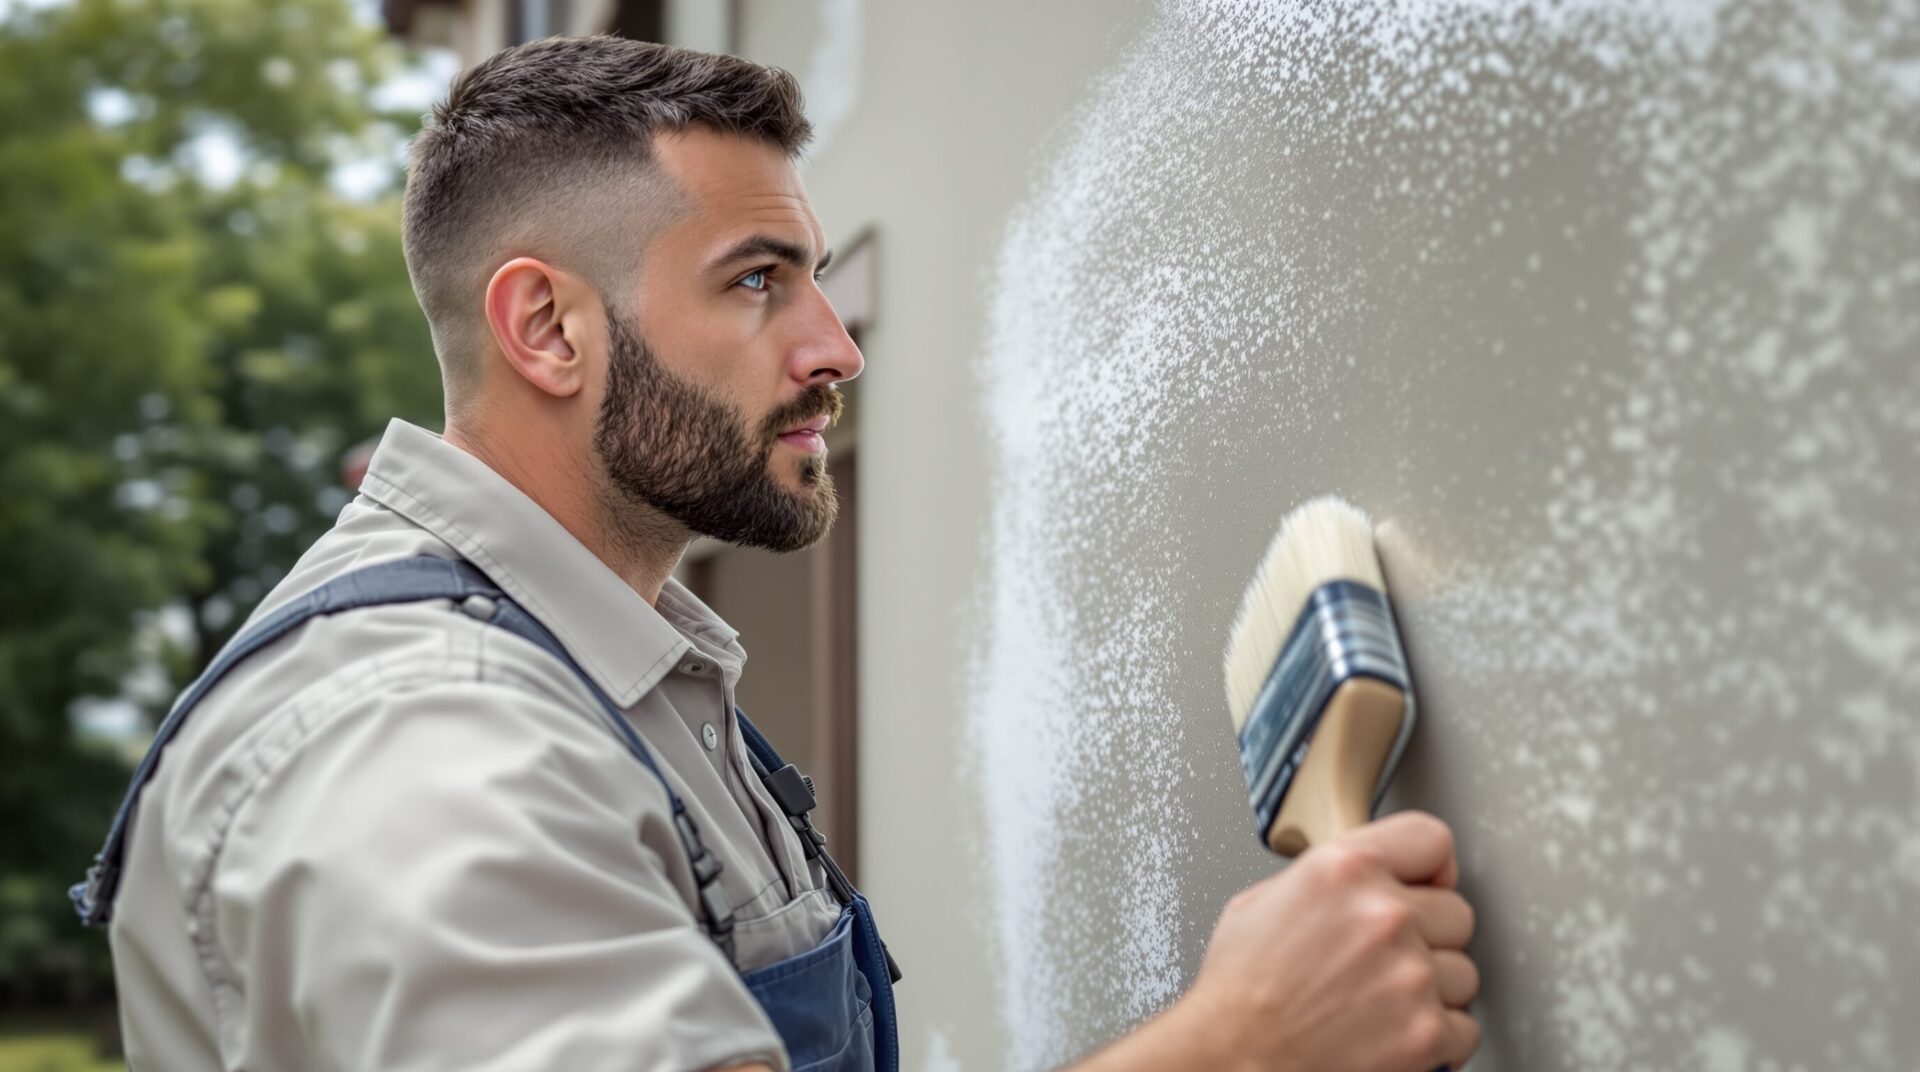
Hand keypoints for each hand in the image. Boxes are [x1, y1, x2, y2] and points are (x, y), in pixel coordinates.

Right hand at [1182, 811, 1479, 1071]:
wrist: (1232, 1059)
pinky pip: (1465, 1027)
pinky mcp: (1426, 1032)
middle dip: (1428, 936)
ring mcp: (1410, 974)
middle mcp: (1383, 914)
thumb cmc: (1239, 991)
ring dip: (1432, 989)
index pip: (1432, 840)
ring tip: (1380, 999)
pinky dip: (1437, 1037)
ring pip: (1464, 972)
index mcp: (1344, 869)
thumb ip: (1330, 877)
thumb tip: (1365, 878)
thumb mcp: (1264, 899)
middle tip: (1385, 958)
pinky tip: (1392, 1031)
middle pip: (1457, 911)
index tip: (1424, 886)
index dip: (1429, 868)